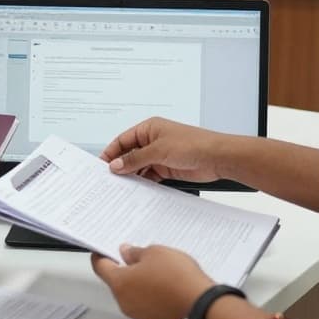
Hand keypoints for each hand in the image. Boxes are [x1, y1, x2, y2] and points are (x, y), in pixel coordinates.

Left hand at [92, 244, 214, 318]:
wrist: (201, 304)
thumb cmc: (178, 278)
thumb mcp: (155, 252)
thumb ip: (136, 253)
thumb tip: (127, 254)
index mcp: (120, 283)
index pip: (101, 268)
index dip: (100, 256)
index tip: (100, 251)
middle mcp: (126, 303)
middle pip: (117, 283)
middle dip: (125, 270)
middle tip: (137, 257)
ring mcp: (140, 315)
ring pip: (133, 295)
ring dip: (139, 284)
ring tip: (158, 271)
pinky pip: (147, 305)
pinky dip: (151, 296)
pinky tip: (165, 286)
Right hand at [100, 117, 223, 182]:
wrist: (216, 157)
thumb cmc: (192, 144)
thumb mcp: (158, 150)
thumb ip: (135, 159)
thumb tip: (116, 164)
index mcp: (148, 129)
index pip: (123, 140)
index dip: (111, 152)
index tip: (102, 165)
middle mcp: (153, 141)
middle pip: (130, 154)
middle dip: (120, 165)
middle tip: (109, 179)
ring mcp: (159, 155)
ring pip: (139, 166)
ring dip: (132, 175)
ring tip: (121, 187)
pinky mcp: (167, 168)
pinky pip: (149, 176)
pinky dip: (143, 182)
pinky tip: (137, 189)